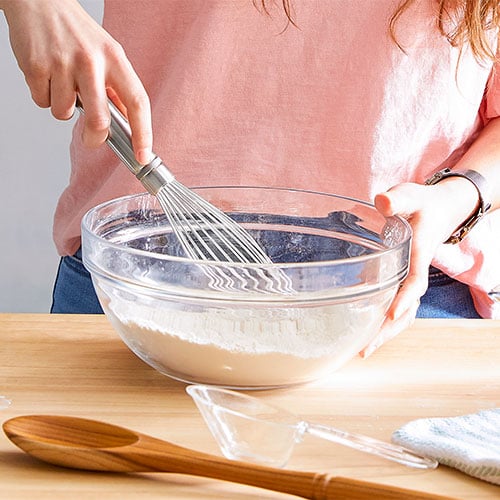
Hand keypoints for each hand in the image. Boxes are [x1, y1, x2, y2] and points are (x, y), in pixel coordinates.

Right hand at [0, 0, 151, 163]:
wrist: (39, 1)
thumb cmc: (77, 32)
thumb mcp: (108, 54)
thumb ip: (118, 89)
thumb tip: (128, 124)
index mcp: (115, 59)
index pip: (137, 102)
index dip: (143, 134)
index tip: (143, 155)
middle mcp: (92, 61)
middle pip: (99, 119)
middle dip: (95, 137)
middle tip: (91, 138)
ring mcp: (63, 64)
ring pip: (64, 113)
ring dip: (62, 108)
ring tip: (62, 84)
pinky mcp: (37, 66)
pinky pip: (43, 102)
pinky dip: (44, 96)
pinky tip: (47, 76)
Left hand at [360, 177, 479, 356]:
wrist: (440, 209)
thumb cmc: (422, 203)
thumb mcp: (409, 196)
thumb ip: (397, 200)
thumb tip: (383, 202)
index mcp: (420, 254)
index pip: (415, 280)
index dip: (405, 297)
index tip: (392, 313)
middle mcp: (417, 271)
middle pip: (408, 308)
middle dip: (389, 329)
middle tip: (366, 348)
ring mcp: (412, 278)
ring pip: (404, 312)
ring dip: (387, 330)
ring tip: (364, 349)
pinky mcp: (404, 279)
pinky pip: (398, 305)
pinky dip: (386, 320)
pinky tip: (367, 330)